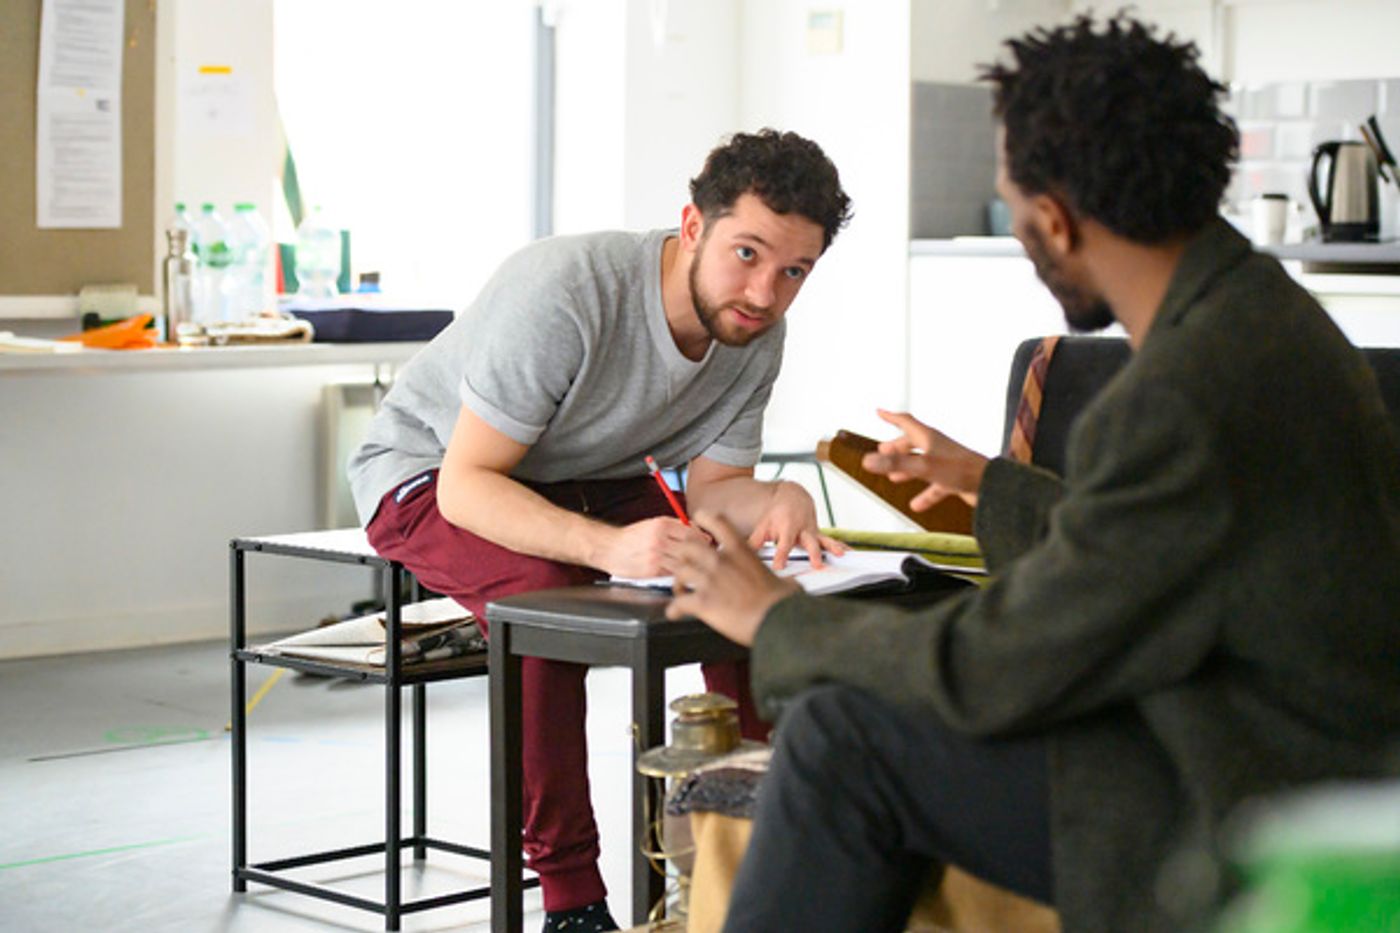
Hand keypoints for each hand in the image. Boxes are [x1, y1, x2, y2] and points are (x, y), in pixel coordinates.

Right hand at [597, 517, 711, 577]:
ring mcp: (656, 555)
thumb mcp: (653, 524)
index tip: (707, 542)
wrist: (609, 548)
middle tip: (706, 556)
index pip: (691, 531)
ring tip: (695, 565)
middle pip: (690, 547)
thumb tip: (698, 532)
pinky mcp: (652, 570)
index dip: (702, 538)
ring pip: (683, 561)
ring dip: (690, 564)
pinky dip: (678, 572)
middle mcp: (659, 539)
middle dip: (700, 552)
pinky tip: (679, 572)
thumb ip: (674, 527)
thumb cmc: (632, 537)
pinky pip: (673, 572)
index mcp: (661, 524)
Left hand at [664, 511, 800, 645]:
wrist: (778, 620)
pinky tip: (675, 613)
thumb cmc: (782, 602)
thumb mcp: (783, 580)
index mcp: (740, 550)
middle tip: (686, 566)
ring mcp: (710, 580)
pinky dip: (674, 609)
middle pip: (688, 547)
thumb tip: (789, 585)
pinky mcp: (703, 602)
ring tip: (681, 592)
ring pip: (680, 573)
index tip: (698, 520)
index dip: (704, 519)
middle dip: (684, 557)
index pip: (716, 521)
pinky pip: (678, 603)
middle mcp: (721, 561)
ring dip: (678, 583)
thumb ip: (779, 578)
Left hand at [744, 481, 846, 569]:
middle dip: (813, 554)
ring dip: (832, 548)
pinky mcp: (819, 535)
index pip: (783, 544)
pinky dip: (841, 546)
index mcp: (787, 528)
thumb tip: (736, 556)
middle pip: (808, 543)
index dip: (781, 555)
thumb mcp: (763, 526)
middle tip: (817, 565)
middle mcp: (802, 530)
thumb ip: (753, 542)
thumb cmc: (775, 514)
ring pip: (824, 541)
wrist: (792, 497)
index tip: (779, 567)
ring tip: (840, 555)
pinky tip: (849, 553)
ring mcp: (813, 532)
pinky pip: (832, 541)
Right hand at [862, 409, 988, 510]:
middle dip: (896, 447)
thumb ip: (895, 465)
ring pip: (921, 464)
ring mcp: (946, 464)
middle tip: (882, 452)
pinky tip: (916, 505)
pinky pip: (934, 486)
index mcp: (929, 438)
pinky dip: (923, 494)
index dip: (891, 417)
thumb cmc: (961, 471)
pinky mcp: (954, 480)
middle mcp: (937, 448)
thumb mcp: (922, 467)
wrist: (991, 485)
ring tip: (893, 477)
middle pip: (912, 443)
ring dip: (906, 469)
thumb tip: (867, 461)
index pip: (906, 422)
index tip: (879, 412)